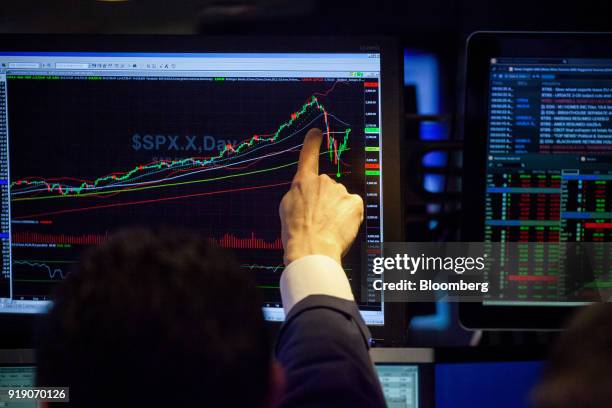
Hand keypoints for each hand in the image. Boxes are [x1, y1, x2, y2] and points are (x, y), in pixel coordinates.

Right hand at [279, 128, 363, 264]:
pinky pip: (353, 208)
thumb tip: (309, 193)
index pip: (308, 156)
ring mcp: (340, 190)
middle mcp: (323, 181)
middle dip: (325, 202)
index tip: (316, 132)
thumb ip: (299, 193)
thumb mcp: (287, 208)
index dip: (312, 142)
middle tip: (317, 221)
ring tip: (326, 229)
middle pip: (327, 188)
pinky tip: (339, 228)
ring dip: (336, 211)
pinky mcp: (355, 202)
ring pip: (340, 199)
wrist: (311, 249)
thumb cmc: (296, 233)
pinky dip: (349, 217)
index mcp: (303, 182)